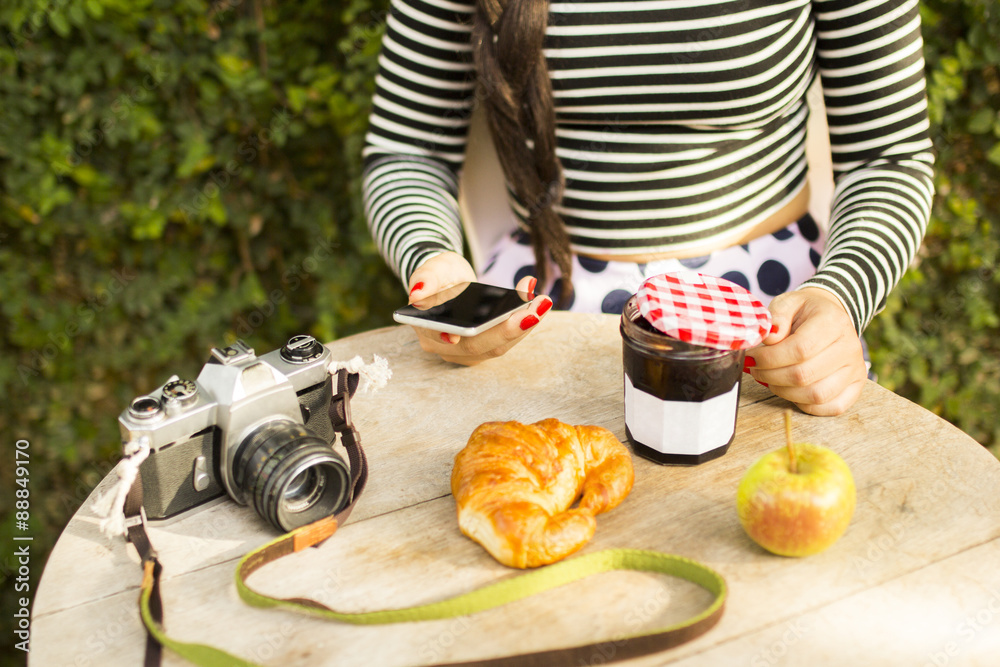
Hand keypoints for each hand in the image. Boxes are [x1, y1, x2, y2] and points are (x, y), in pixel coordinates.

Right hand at [405, 252, 552, 365]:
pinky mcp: (481, 350)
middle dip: (512, 328)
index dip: (473, 335)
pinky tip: (538, 307)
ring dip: (523, 326)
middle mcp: (444, 347)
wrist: (445, 283)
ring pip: (497, 347)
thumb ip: (424, 278)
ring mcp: (463, 353)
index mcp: (426, 329)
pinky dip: (522, 325)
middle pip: (480, 346)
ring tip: (542, 303)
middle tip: (537, 306)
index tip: (498, 323)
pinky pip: (504, 343)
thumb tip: (417, 296)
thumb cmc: (439, 276)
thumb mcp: (431, 268)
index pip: (449, 337)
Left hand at [746, 287, 867, 415]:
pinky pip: (831, 407)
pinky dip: (805, 404)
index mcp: (833, 322)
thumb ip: (776, 316)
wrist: (829, 317)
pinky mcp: (856, 386)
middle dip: (770, 376)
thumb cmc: (805, 311)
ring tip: (770, 378)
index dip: (770, 358)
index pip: (800, 349)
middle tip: (756, 368)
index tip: (752, 357)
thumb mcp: (788, 302)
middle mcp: (849, 347)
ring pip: (816, 395)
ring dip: (784, 392)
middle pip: (804, 375)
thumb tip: (770, 338)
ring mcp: (855, 369)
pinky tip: (790, 389)